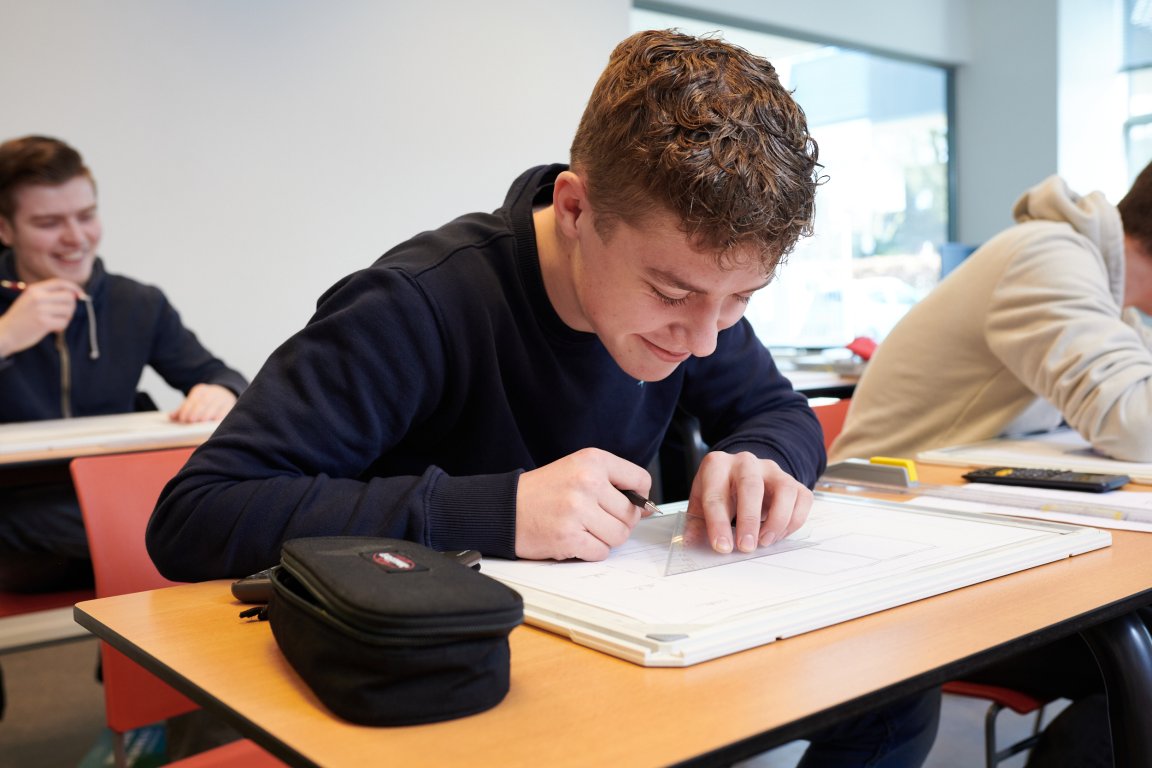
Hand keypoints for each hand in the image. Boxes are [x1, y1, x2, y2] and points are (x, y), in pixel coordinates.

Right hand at [0, 279, 82, 357]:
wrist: (5, 333)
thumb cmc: (21, 318)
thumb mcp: (30, 300)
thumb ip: (48, 295)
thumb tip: (75, 295)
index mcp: (34, 289)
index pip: (60, 283)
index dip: (74, 288)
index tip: (81, 295)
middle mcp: (38, 297)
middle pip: (69, 297)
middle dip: (71, 307)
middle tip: (63, 314)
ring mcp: (40, 309)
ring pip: (68, 311)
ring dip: (66, 318)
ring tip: (55, 321)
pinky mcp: (43, 322)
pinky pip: (64, 322)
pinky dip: (62, 327)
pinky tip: (52, 329)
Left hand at [169, 383, 237, 422]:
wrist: (226, 393)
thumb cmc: (206, 402)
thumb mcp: (194, 401)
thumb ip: (183, 409)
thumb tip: (171, 417)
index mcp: (200, 390)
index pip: (193, 399)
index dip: (187, 408)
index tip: (182, 418)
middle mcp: (212, 392)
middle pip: (203, 402)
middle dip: (196, 411)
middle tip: (190, 421)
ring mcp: (222, 398)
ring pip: (214, 405)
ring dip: (207, 414)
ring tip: (201, 422)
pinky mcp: (230, 405)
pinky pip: (225, 410)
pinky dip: (219, 416)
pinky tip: (214, 421)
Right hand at [515, 447, 655, 561]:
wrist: (505, 508)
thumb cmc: (542, 492)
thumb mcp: (577, 470)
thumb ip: (612, 483)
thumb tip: (646, 507)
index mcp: (592, 461)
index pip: (640, 480)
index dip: (638, 497)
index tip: (628, 503)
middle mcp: (587, 481)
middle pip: (631, 514)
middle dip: (618, 522)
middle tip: (595, 519)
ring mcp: (578, 510)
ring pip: (619, 536)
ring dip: (604, 538)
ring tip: (583, 528)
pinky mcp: (569, 536)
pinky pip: (601, 552)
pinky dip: (590, 551)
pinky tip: (574, 538)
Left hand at [687, 450, 811, 553]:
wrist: (742, 474)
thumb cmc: (721, 490)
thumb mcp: (702, 501)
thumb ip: (696, 522)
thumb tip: (690, 544)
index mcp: (717, 465)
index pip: (716, 494)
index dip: (717, 523)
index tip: (721, 546)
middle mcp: (746, 462)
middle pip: (751, 487)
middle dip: (749, 520)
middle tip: (746, 547)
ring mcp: (772, 470)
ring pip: (784, 490)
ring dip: (777, 521)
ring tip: (764, 542)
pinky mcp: (793, 481)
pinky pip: (801, 499)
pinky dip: (793, 522)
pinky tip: (779, 535)